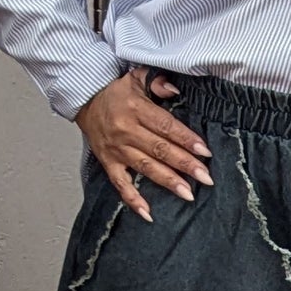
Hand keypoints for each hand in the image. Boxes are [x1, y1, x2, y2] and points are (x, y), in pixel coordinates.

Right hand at [76, 69, 212, 221]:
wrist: (84, 99)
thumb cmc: (115, 92)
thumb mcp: (136, 78)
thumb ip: (157, 82)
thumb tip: (175, 91)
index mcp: (136, 109)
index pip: (166, 126)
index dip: (186, 139)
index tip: (204, 151)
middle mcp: (126, 131)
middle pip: (160, 150)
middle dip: (185, 164)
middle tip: (206, 177)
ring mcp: (117, 149)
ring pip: (146, 167)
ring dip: (168, 181)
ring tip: (188, 194)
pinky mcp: (108, 162)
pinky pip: (121, 184)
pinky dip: (133, 200)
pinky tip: (148, 213)